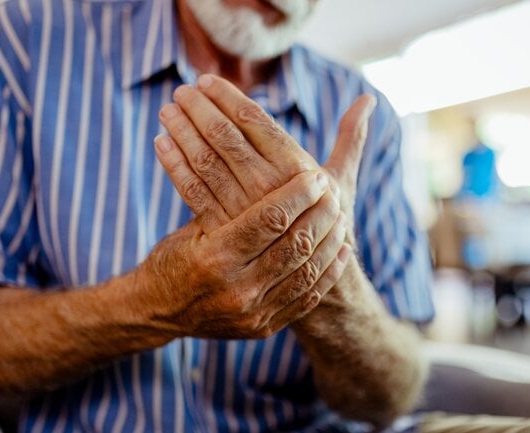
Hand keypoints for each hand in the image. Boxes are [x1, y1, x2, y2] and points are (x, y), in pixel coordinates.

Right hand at [135, 170, 349, 338]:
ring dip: (330, 241)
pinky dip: (328, 272)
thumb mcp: (191, 227)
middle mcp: (235, 289)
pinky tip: (342, 249)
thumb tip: (257, 159)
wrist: (157, 312)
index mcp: (214, 257)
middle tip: (333, 192)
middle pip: (294, 245)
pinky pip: (306, 299)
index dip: (298, 195)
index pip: (270, 219)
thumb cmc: (173, 257)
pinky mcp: (262, 328)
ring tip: (341, 215)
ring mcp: (251, 313)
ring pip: (306, 272)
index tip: (315, 176)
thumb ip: (226, 204)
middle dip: (320, 214)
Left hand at [155, 74, 376, 237]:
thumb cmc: (327, 225)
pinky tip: (161, 142)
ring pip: (208, 163)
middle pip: (228, 139)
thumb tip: (368, 100)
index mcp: (299, 171)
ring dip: (185, 131)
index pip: (258, 123)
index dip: (230, 98)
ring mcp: (246, 213)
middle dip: (202, 109)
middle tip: (183, 89)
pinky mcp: (224, 235)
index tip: (209, 81)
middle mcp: (272, 190)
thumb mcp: (343, 183)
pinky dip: (175, 165)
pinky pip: (195, 192)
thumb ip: (351, 139)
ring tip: (169, 108)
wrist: (311, 280)